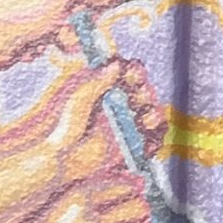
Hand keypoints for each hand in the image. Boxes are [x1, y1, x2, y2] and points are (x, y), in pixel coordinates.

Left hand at [49, 58, 163, 181]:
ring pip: (154, 113)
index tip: (132, 74)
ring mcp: (130, 124)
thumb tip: (116, 65)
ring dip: (154, 112)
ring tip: (146, 118)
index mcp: (108, 92)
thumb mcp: (78, 99)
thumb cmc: (65, 127)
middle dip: (146, 92)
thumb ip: (97, 82)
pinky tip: (148, 129)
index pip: (129, 76)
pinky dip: (157, 132)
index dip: (135, 73)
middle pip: (146, 92)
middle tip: (140, 95)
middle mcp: (122, 106)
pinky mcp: (136, 143)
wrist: (64, 157)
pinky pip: (156, 136)